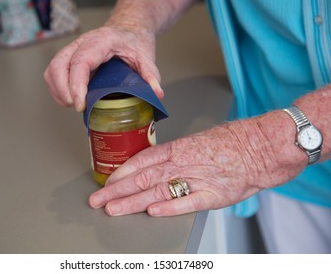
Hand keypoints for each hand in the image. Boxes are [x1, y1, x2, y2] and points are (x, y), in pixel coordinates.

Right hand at [43, 25, 163, 110]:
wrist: (128, 31)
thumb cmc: (133, 43)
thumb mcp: (146, 57)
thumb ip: (151, 76)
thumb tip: (156, 94)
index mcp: (101, 42)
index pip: (81, 62)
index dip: (77, 85)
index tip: (80, 104)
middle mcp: (82, 43)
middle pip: (59, 65)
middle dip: (64, 91)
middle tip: (77, 107)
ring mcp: (73, 50)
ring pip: (53, 70)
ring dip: (58, 91)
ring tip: (74, 105)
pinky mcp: (70, 59)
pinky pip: (54, 73)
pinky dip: (58, 89)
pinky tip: (70, 100)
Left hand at [88, 116, 299, 216]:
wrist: (259, 147)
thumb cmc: (229, 144)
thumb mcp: (195, 143)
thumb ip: (174, 157)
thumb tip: (152, 167)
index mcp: (178, 149)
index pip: (142, 160)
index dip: (122, 172)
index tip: (107, 182)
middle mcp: (183, 163)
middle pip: (143, 177)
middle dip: (117, 190)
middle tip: (97, 200)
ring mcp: (197, 178)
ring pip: (158, 190)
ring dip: (133, 201)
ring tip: (113, 209)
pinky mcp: (213, 194)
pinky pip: (188, 201)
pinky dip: (169, 207)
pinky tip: (152, 212)